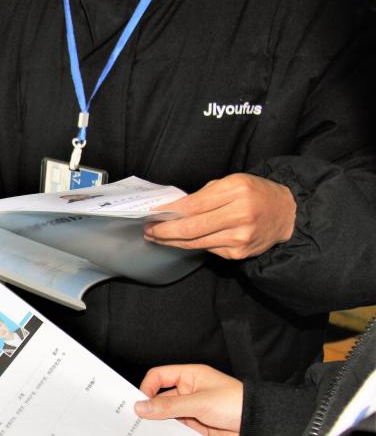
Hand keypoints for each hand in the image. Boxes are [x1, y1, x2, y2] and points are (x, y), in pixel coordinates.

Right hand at [135, 364, 242, 435]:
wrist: (259, 427)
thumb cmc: (237, 404)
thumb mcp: (199, 402)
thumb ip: (169, 406)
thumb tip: (141, 407)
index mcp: (190, 377)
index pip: (159, 377)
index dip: (147, 388)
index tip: (139, 404)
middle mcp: (188, 393)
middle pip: (160, 399)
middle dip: (150, 410)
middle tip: (137, 422)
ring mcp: (192, 411)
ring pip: (167, 417)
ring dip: (159, 425)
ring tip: (148, 435)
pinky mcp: (196, 429)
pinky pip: (177, 431)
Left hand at [145, 173, 295, 258]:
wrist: (286, 214)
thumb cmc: (255, 194)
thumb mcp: (233, 182)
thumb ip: (204, 195)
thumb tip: (173, 208)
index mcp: (237, 191)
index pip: (193, 205)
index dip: (169, 211)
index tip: (152, 213)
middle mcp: (240, 215)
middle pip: (190, 228)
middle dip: (164, 230)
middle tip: (149, 230)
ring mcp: (240, 237)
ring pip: (195, 242)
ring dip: (171, 240)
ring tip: (157, 236)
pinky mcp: (239, 252)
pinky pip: (207, 248)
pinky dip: (191, 244)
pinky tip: (180, 240)